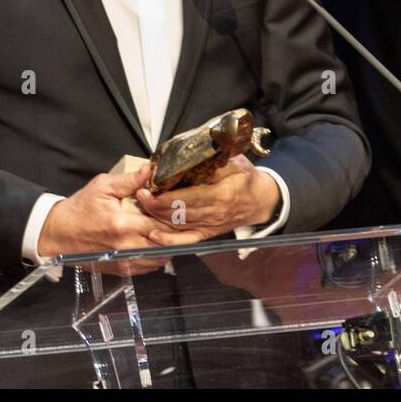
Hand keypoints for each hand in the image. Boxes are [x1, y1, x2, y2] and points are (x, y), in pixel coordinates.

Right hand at [37, 167, 187, 274]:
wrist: (59, 233)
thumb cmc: (80, 208)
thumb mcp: (102, 187)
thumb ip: (129, 180)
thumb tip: (150, 170)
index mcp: (123, 224)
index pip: (162, 224)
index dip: (176, 218)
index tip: (183, 211)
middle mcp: (127, 247)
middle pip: (165, 244)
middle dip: (176, 233)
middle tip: (183, 222)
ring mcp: (125, 262)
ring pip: (160, 258)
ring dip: (168, 246)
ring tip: (170, 232)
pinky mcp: (121, 270)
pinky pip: (148, 267)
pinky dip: (156, 256)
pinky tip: (156, 243)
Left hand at [134, 154, 280, 243]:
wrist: (261, 201)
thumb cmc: (246, 178)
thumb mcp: (235, 163)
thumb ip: (215, 163)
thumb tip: (191, 160)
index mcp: (221, 194)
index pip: (188, 198)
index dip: (166, 196)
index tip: (148, 188)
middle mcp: (214, 213)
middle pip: (179, 212)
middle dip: (156, 206)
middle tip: (139, 195)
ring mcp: (210, 226)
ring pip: (179, 225)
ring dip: (158, 218)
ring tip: (142, 206)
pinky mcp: (207, 234)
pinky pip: (187, 240)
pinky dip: (170, 241)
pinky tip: (154, 238)